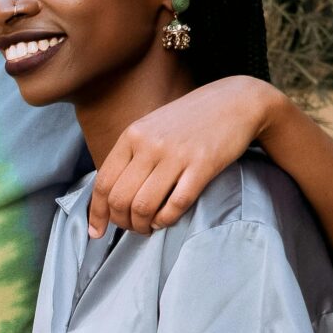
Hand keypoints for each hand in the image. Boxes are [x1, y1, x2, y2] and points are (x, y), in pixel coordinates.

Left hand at [87, 75, 283, 237]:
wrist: (236, 101)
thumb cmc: (190, 119)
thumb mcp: (151, 128)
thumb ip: (130, 155)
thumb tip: (110, 195)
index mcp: (131, 135)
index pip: (103, 182)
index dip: (97, 212)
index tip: (97, 231)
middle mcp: (149, 145)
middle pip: (120, 199)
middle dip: (121, 222)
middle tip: (131, 228)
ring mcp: (176, 155)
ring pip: (143, 206)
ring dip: (142, 225)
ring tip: (147, 227)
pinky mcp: (202, 165)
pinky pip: (176, 204)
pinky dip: (166, 220)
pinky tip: (165, 220)